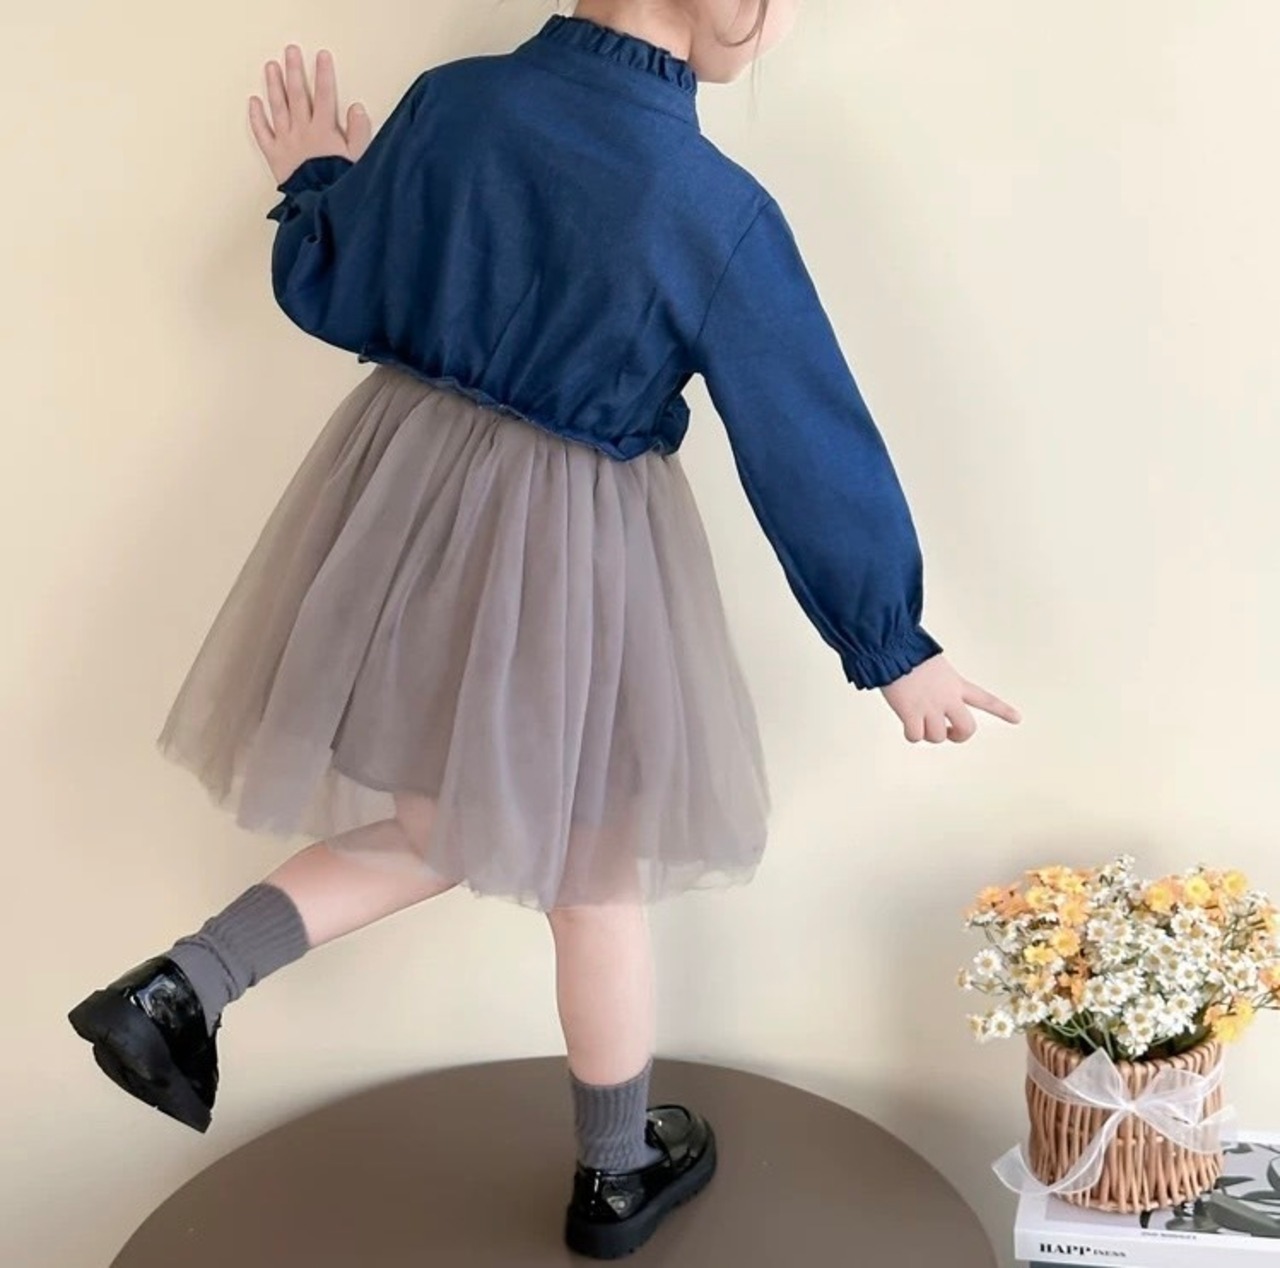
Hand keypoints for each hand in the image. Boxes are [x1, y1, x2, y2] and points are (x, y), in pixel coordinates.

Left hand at [248, 45, 373, 185]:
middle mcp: (302, 132)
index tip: (322, 56)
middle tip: (290, 51)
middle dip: (295, 71)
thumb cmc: (339, 185)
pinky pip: (262, 133)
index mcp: (324, 131)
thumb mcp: (358, 160)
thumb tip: (356, 108)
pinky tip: (253, 102)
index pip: (326, 96)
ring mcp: (286, 142)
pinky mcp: (274, 156)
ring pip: (278, 108)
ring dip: (274, 86)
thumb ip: (359, 133)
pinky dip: (256, 117)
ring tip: (271, 67)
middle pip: (298, 95)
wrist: (320, 207)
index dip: (324, 74)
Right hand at [879, 654, 1020, 743]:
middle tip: (948, 733)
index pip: (985, 699)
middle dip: (958, 736)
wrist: (894, 650)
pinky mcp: (911, 713)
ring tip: (916, 720)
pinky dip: (910, 734)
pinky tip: (906, 723)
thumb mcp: (935, 665)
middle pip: (967, 728)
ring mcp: (930, 707)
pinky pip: (915, 737)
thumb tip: (927, 700)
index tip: (1017, 718)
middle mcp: (947, 698)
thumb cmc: (908, 652)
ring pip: (937, 737)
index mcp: (956, 684)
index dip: (1002, 710)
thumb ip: (939, 682)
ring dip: (927, 733)